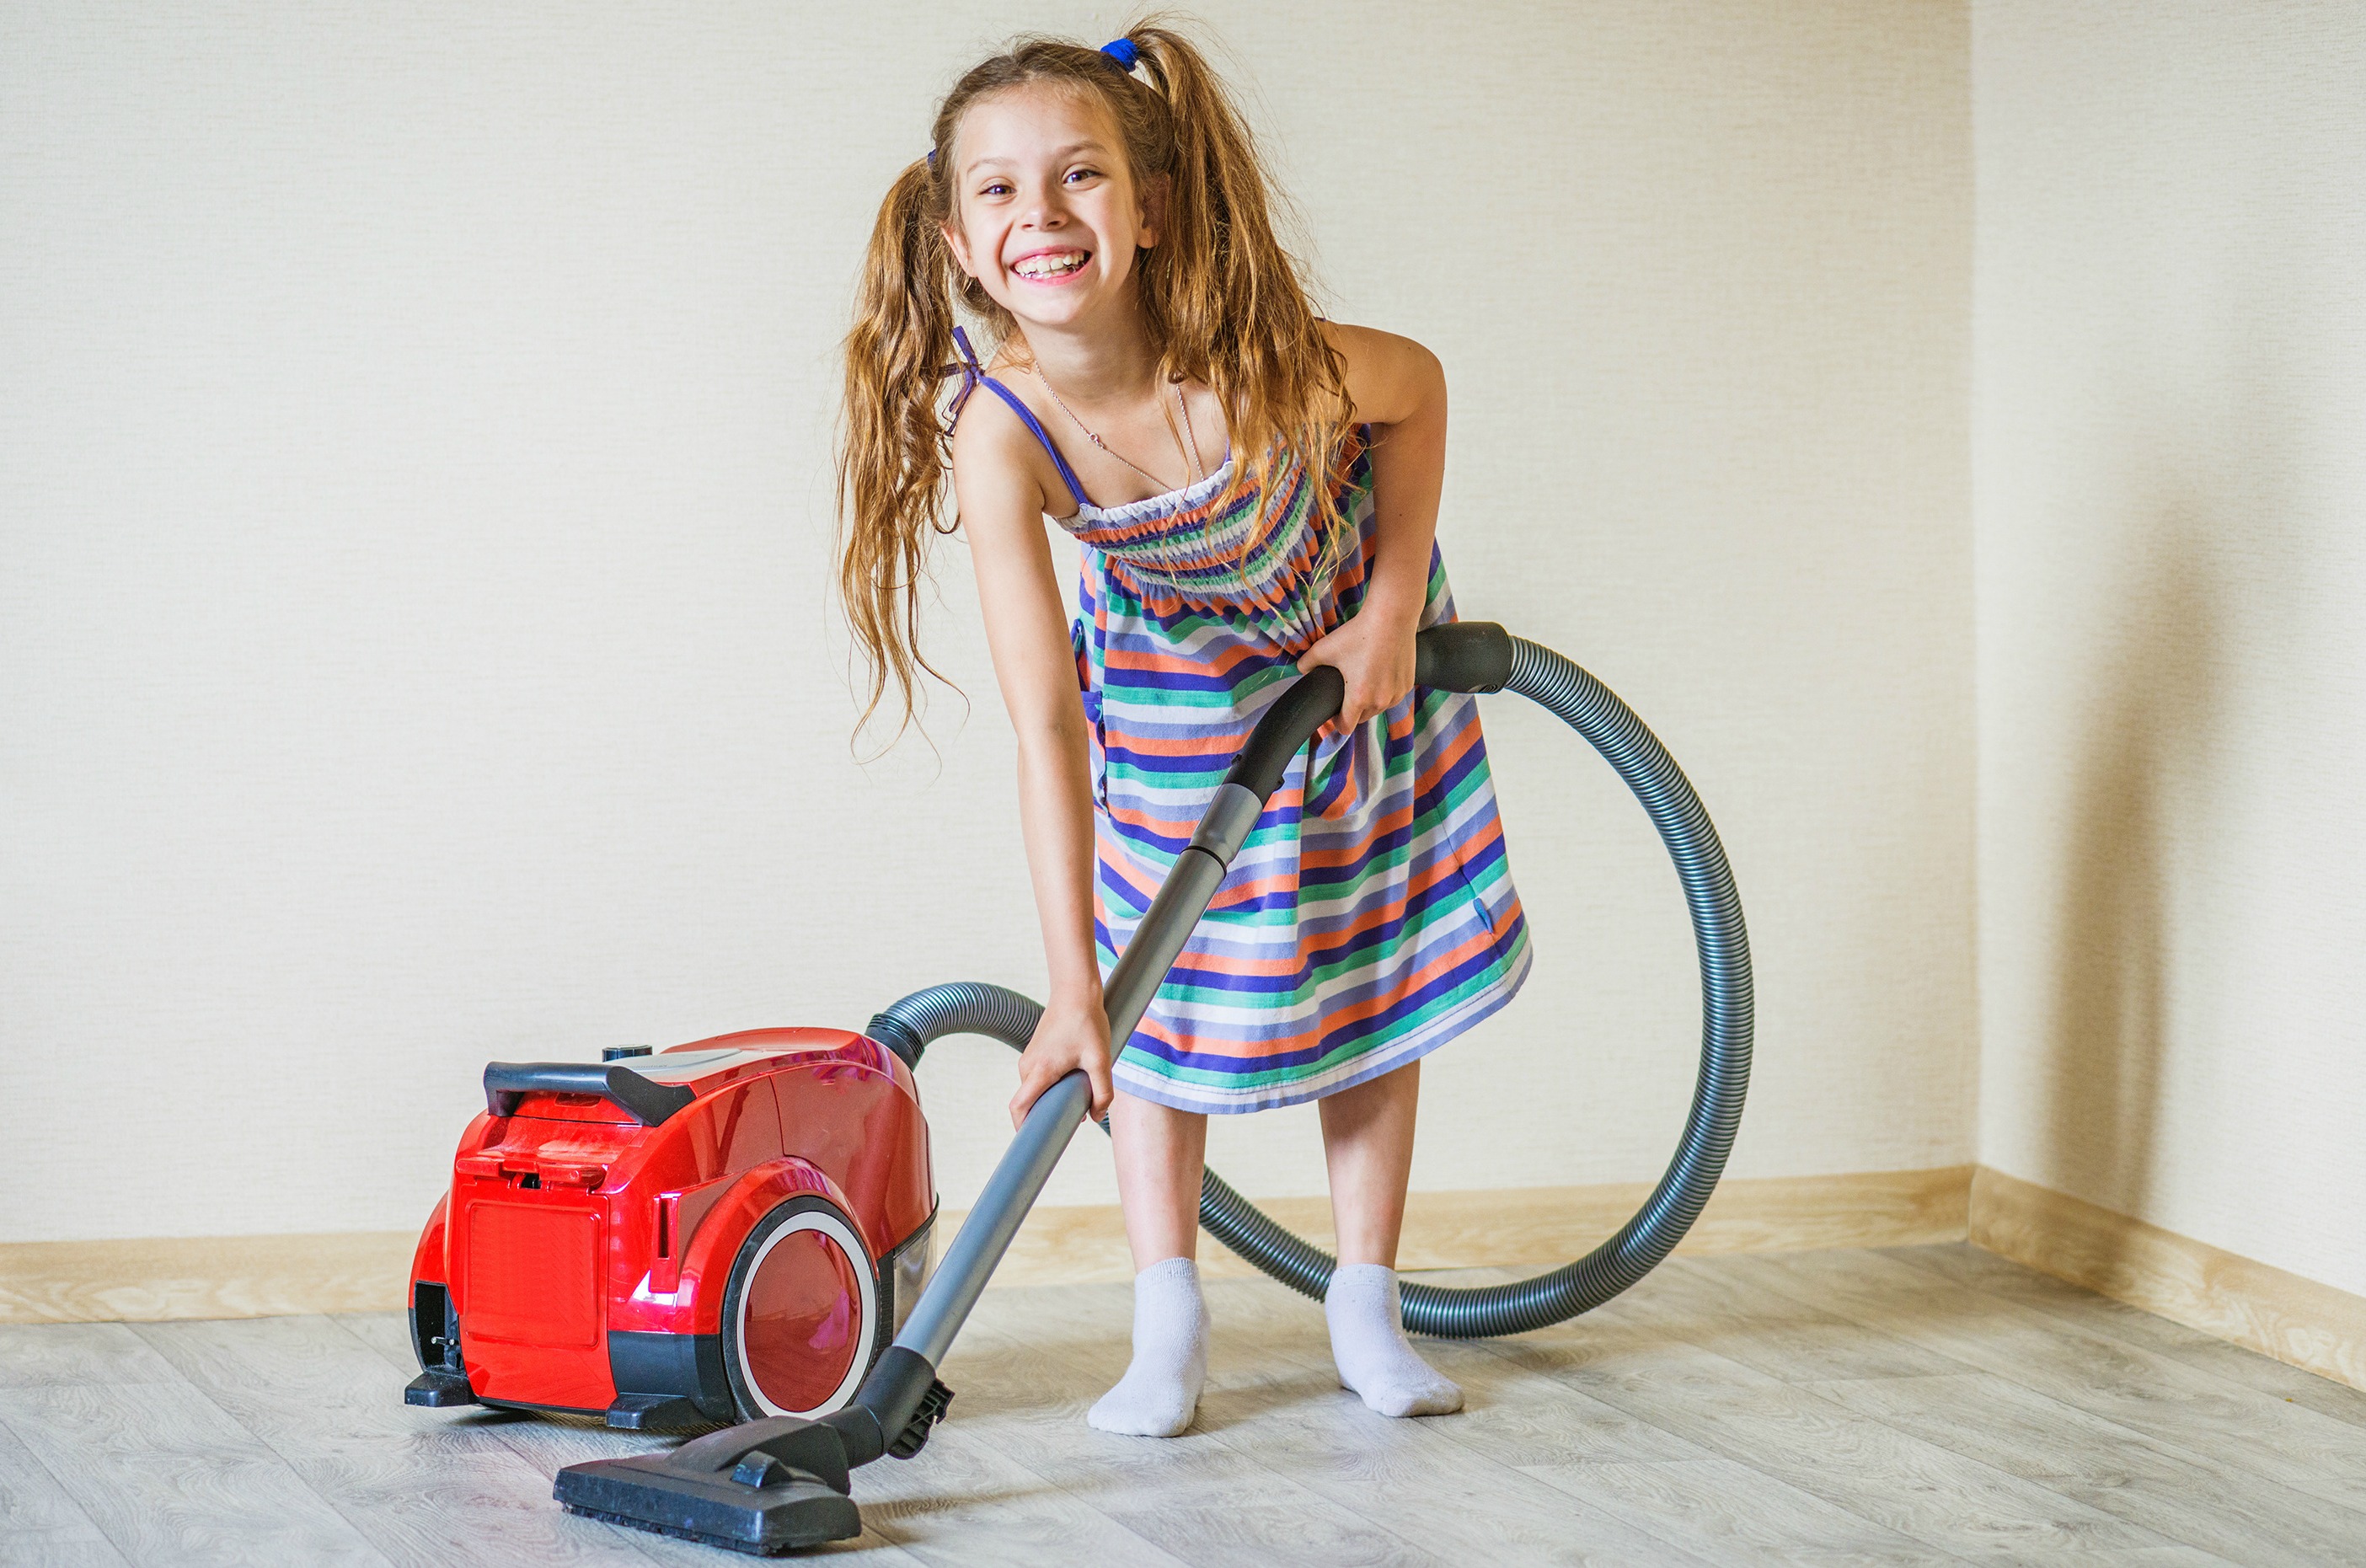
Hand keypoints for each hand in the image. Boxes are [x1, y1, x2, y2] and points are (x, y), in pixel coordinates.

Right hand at [1010, 999, 1113, 1126]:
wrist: (1076, 991)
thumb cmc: (1087, 1022)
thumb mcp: (1100, 1060)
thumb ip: (1102, 1092)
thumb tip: (1096, 1116)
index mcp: (1040, 1070)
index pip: (1018, 1107)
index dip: (1022, 1128)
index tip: (1034, 1142)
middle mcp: (1028, 1066)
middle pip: (1030, 1101)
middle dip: (1047, 1113)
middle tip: (1073, 1117)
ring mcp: (1029, 1058)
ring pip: (1036, 1089)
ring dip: (1053, 1097)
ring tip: (1080, 1090)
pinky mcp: (1035, 1052)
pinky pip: (1039, 1078)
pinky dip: (1053, 1084)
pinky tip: (1075, 1076)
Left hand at [1297, 604, 1419, 741]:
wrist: (1391, 618)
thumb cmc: (1359, 634)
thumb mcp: (1325, 648)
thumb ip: (1307, 663)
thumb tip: (1301, 669)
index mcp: (1358, 697)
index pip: (1346, 727)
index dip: (1336, 722)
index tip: (1334, 712)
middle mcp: (1380, 701)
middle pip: (1362, 718)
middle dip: (1354, 710)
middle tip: (1347, 691)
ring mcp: (1396, 694)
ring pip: (1379, 708)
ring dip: (1371, 701)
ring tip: (1364, 680)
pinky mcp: (1407, 685)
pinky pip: (1393, 696)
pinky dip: (1386, 691)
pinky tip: (1380, 673)